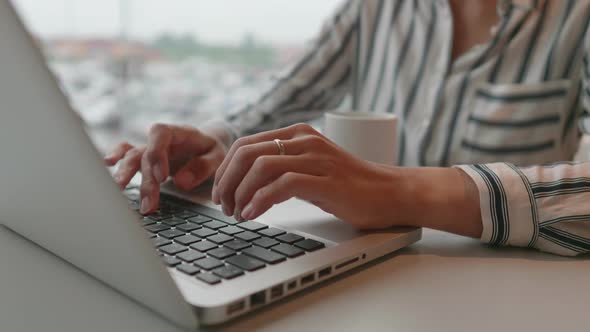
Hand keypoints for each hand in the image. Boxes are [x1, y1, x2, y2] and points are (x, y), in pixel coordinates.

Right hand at [104, 124, 225, 213]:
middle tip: (149, 204)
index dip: (157, 153)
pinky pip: (127, 154)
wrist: (209, 144)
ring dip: (127, 176)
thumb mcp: (218, 156)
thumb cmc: (213, 149)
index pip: (160, 133)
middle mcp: (161, 140)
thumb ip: (202, 167)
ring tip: (120, 192)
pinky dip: (116, 158)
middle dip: (146, 179)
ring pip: (133, 157)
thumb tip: (181, 182)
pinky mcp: (146, 159)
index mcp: (180, 132)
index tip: (163, 177)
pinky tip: (107, 165)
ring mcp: (151, 148)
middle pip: (145, 153)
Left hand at [211, 123, 402, 228]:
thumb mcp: (310, 167)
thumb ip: (283, 166)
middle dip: (226, 181)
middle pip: (246, 153)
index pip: (245, 144)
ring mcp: (316, 158)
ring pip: (260, 167)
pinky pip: (281, 185)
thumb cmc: (349, 185)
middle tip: (223, 205)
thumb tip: (244, 180)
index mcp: (297, 134)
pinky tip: (254, 214)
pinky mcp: (326, 180)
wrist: (390, 192)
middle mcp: (304, 140)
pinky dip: (260, 200)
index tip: (220, 192)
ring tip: (237, 213)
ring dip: (240, 192)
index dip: (225, 169)